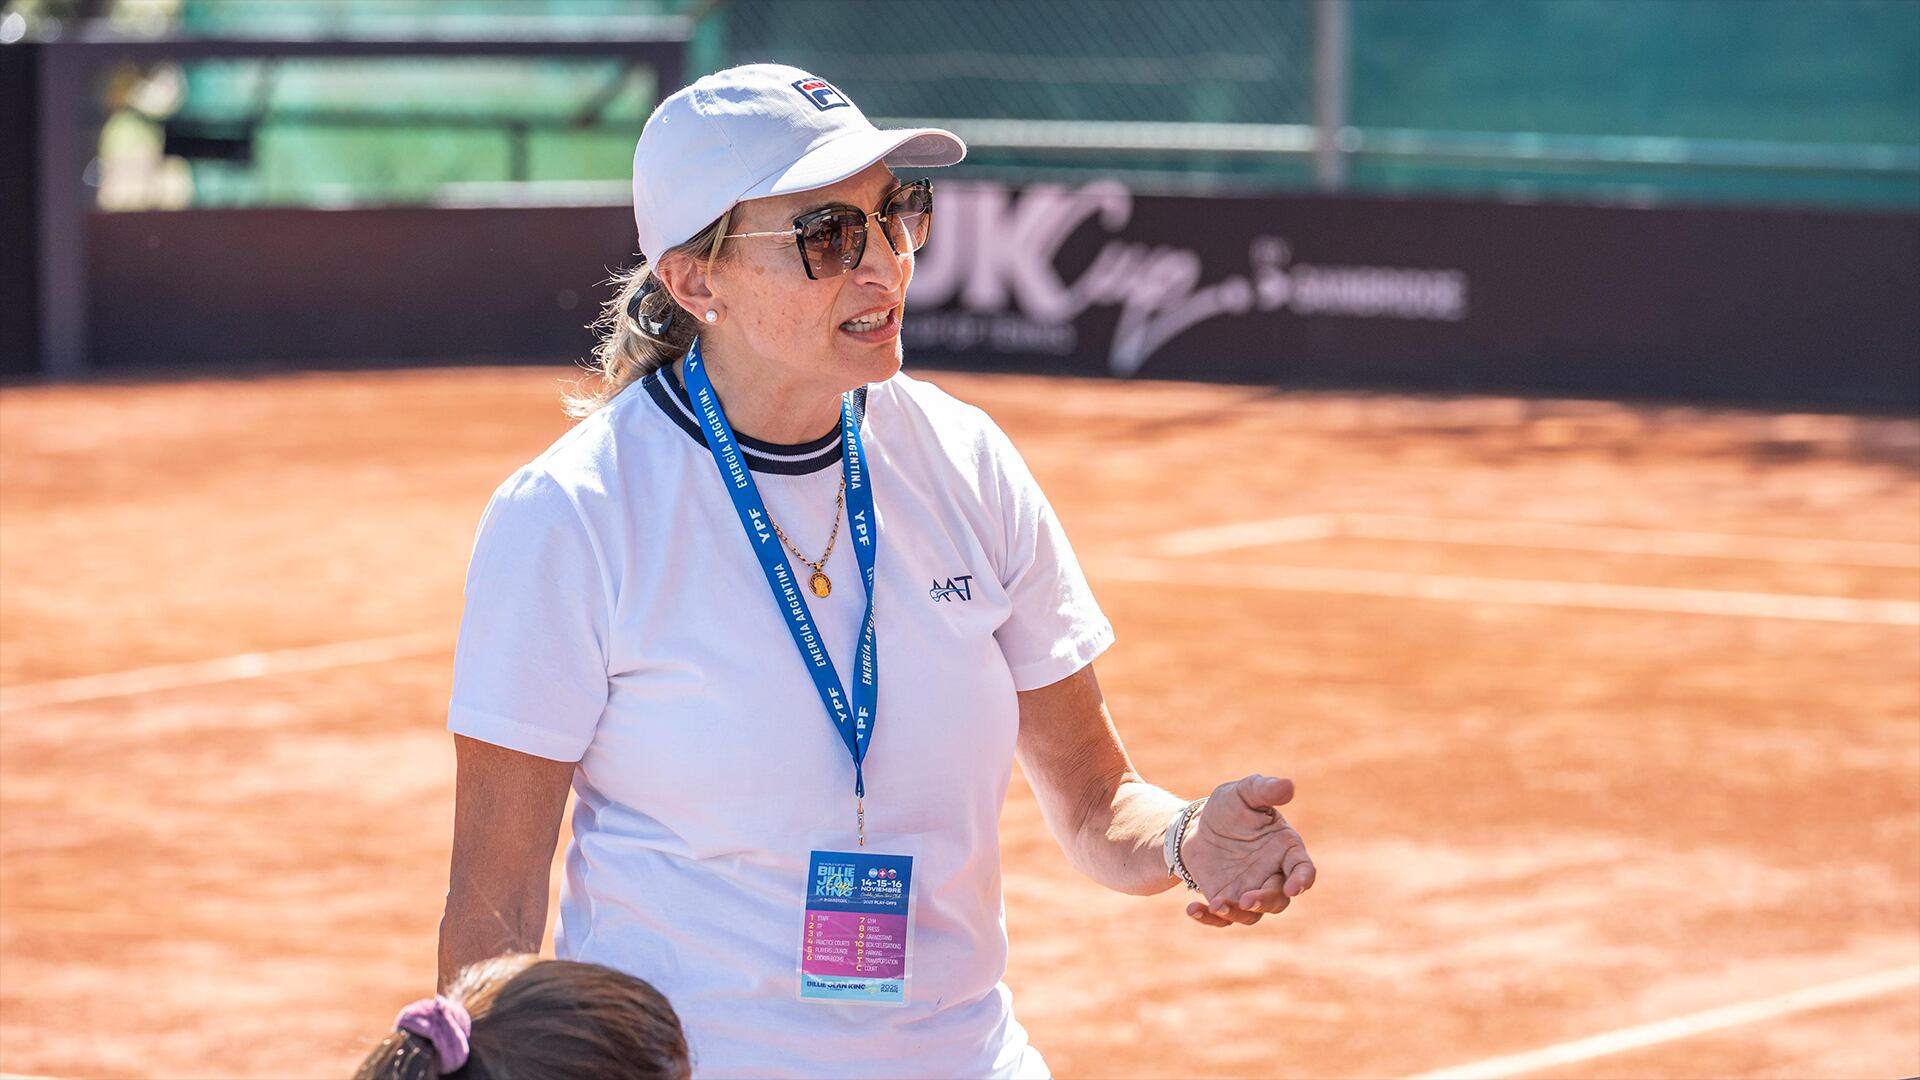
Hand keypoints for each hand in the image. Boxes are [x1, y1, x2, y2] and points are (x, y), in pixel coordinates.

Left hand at [1178, 775, 1315, 927]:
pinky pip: (1222, 917)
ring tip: (1217, 904)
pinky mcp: (1226, 900)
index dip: (1303, 880)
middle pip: (1278, 898)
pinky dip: (1209, 918)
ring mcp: (1250, 891)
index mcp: (1285, 849)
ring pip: (1252, 914)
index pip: (1303, 869)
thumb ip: (1265, 790)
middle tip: (1246, 899)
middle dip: (1264, 902)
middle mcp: (1272, 875)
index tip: (1294, 887)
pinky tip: (1192, 909)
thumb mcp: (1244, 792)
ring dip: (1236, 913)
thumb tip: (1288, 786)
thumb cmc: (1230, 807)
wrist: (1198, 825)